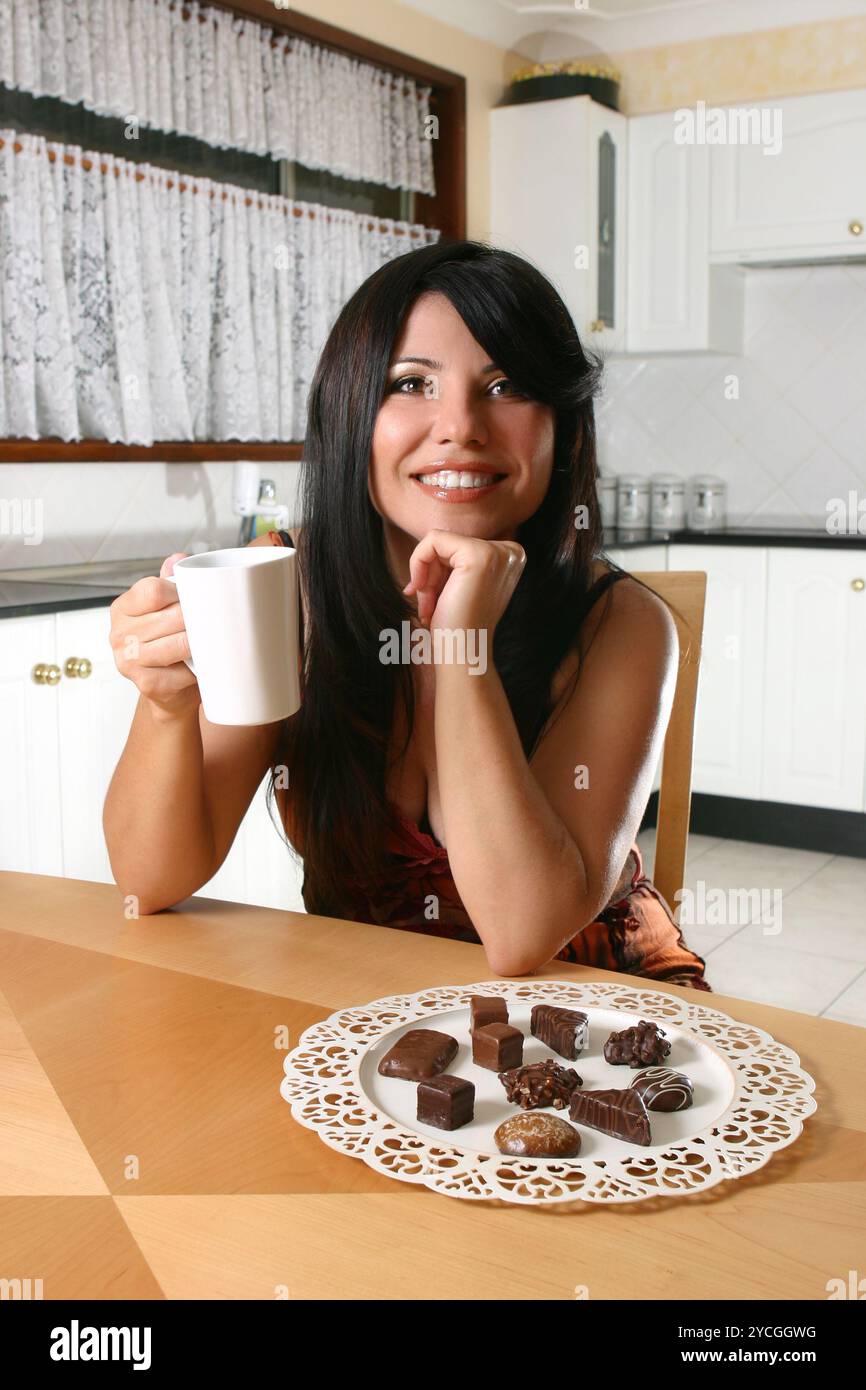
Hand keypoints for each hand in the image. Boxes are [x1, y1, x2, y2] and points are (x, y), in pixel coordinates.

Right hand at [109, 553, 199, 720]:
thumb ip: (170, 583)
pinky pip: (182, 672)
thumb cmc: (169, 643)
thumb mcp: (165, 609)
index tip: (194, 599)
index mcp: (123, 608)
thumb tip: (179, 558)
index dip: (180, 593)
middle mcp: (119, 634)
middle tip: (215, 620)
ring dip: (200, 642)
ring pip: (179, 644)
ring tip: (212, 639)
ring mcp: (129, 661)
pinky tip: (202, 665)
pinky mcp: (146, 684)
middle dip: (197, 618)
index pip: (152, 590)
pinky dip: (197, 669)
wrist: (169, 691)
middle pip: (171, 616)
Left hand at [402, 529, 525, 636]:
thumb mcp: (461, 583)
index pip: (460, 545)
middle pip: (449, 542)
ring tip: (429, 605)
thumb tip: (433, 539)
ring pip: (438, 541)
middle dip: (430, 574)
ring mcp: (497, 552)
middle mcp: (511, 551)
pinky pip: (432, 539)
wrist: (462, 654)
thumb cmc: (457, 625)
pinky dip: (418, 563)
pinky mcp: (478, 555)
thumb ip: (458, 560)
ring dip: (425, 575)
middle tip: (429, 605)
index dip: (440, 571)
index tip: (436, 598)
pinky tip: (423, 591)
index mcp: (511, 557)